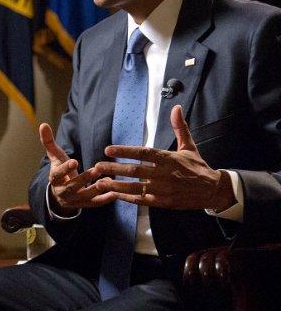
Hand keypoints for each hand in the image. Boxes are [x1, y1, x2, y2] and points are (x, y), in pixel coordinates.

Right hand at [39, 122, 113, 212]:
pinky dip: (104, 200)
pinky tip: (115, 194)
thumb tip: (43, 124)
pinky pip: (94, 204)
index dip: (65, 169)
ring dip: (95, 189)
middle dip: (84, 179)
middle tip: (96, 169)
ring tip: (108, 181)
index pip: (57, 174)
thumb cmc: (60, 169)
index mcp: (54, 178)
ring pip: (84, 196)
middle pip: (72, 187)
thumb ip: (49, 141)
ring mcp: (73, 200)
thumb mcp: (55, 156)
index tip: (75, 161)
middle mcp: (62, 191)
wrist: (60, 192)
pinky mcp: (83, 205)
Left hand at [92, 105, 235, 209]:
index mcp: (169, 159)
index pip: (143, 153)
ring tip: (100, 182)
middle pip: (135, 171)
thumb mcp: (189, 146)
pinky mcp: (164, 203)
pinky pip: (142, 200)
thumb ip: (179, 128)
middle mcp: (165, 174)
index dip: (125, 151)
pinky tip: (115, 195)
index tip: (108, 149)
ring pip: (136, 187)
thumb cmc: (197, 166)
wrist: (213, 190)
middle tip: (97, 166)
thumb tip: (176, 107)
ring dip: (116, 185)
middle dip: (114, 169)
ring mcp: (164, 190)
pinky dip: (127, 198)